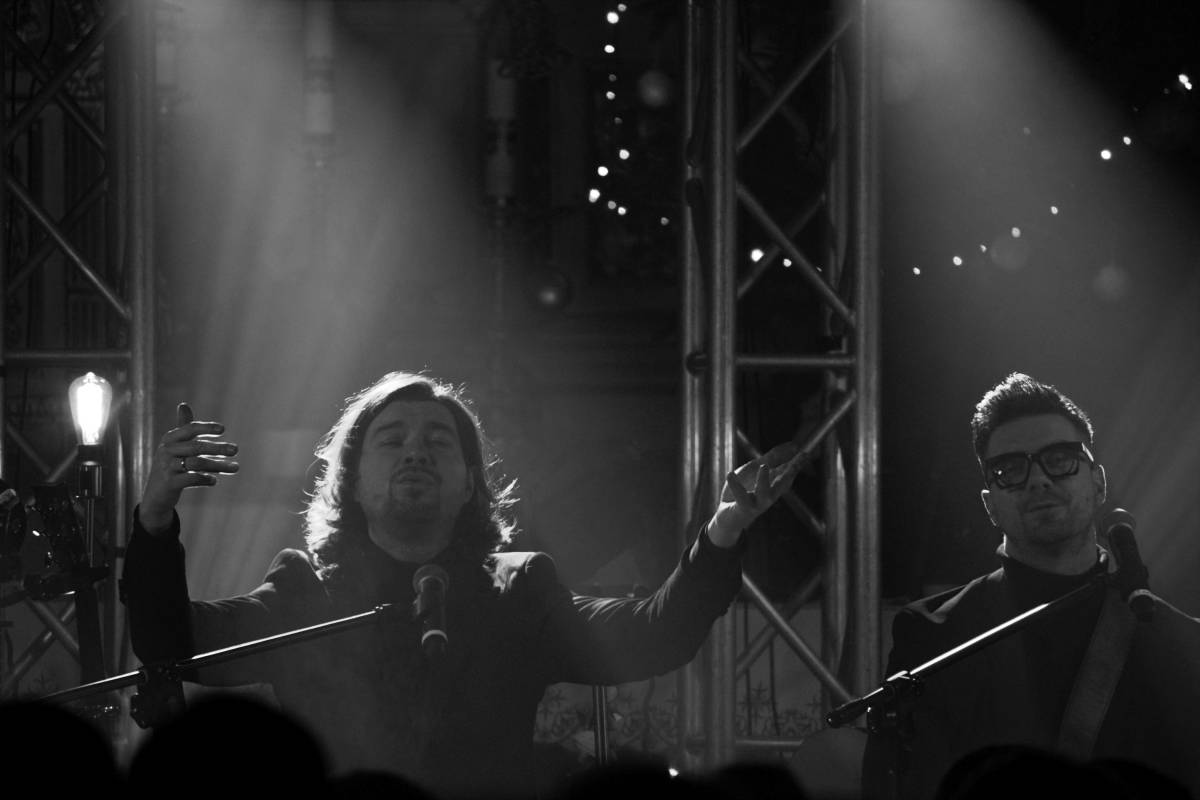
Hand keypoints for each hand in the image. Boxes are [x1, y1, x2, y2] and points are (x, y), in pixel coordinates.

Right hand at [139, 403, 239, 535]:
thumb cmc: (170, 465)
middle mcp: (166, 451)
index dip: (206, 428)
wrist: (156, 494)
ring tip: (236, 468)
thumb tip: (183, 404)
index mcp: (170, 439)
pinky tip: (215, 480)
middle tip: (236, 449)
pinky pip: (191, 478)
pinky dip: (206, 478)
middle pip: (196, 446)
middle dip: (218, 448)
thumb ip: (183, 427)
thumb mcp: (175, 445)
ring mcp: (166, 467)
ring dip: (219, 465)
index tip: (223, 429)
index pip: (189, 428)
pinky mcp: (169, 483)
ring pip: (197, 463)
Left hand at [707, 441, 804, 547]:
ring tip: (764, 466)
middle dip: (790, 472)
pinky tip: (731, 474)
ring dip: (764, 480)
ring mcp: (757, 503)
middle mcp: (769, 494)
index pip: (788, 472)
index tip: (805, 453)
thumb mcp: (755, 469)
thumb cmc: (743, 490)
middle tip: (797, 462)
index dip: (797, 463)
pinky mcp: (743, 509)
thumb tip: (792, 445)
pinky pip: (741, 498)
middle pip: (782, 483)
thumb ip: (772, 458)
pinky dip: (736, 486)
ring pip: (764, 494)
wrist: (727, 516)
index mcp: (774, 484)